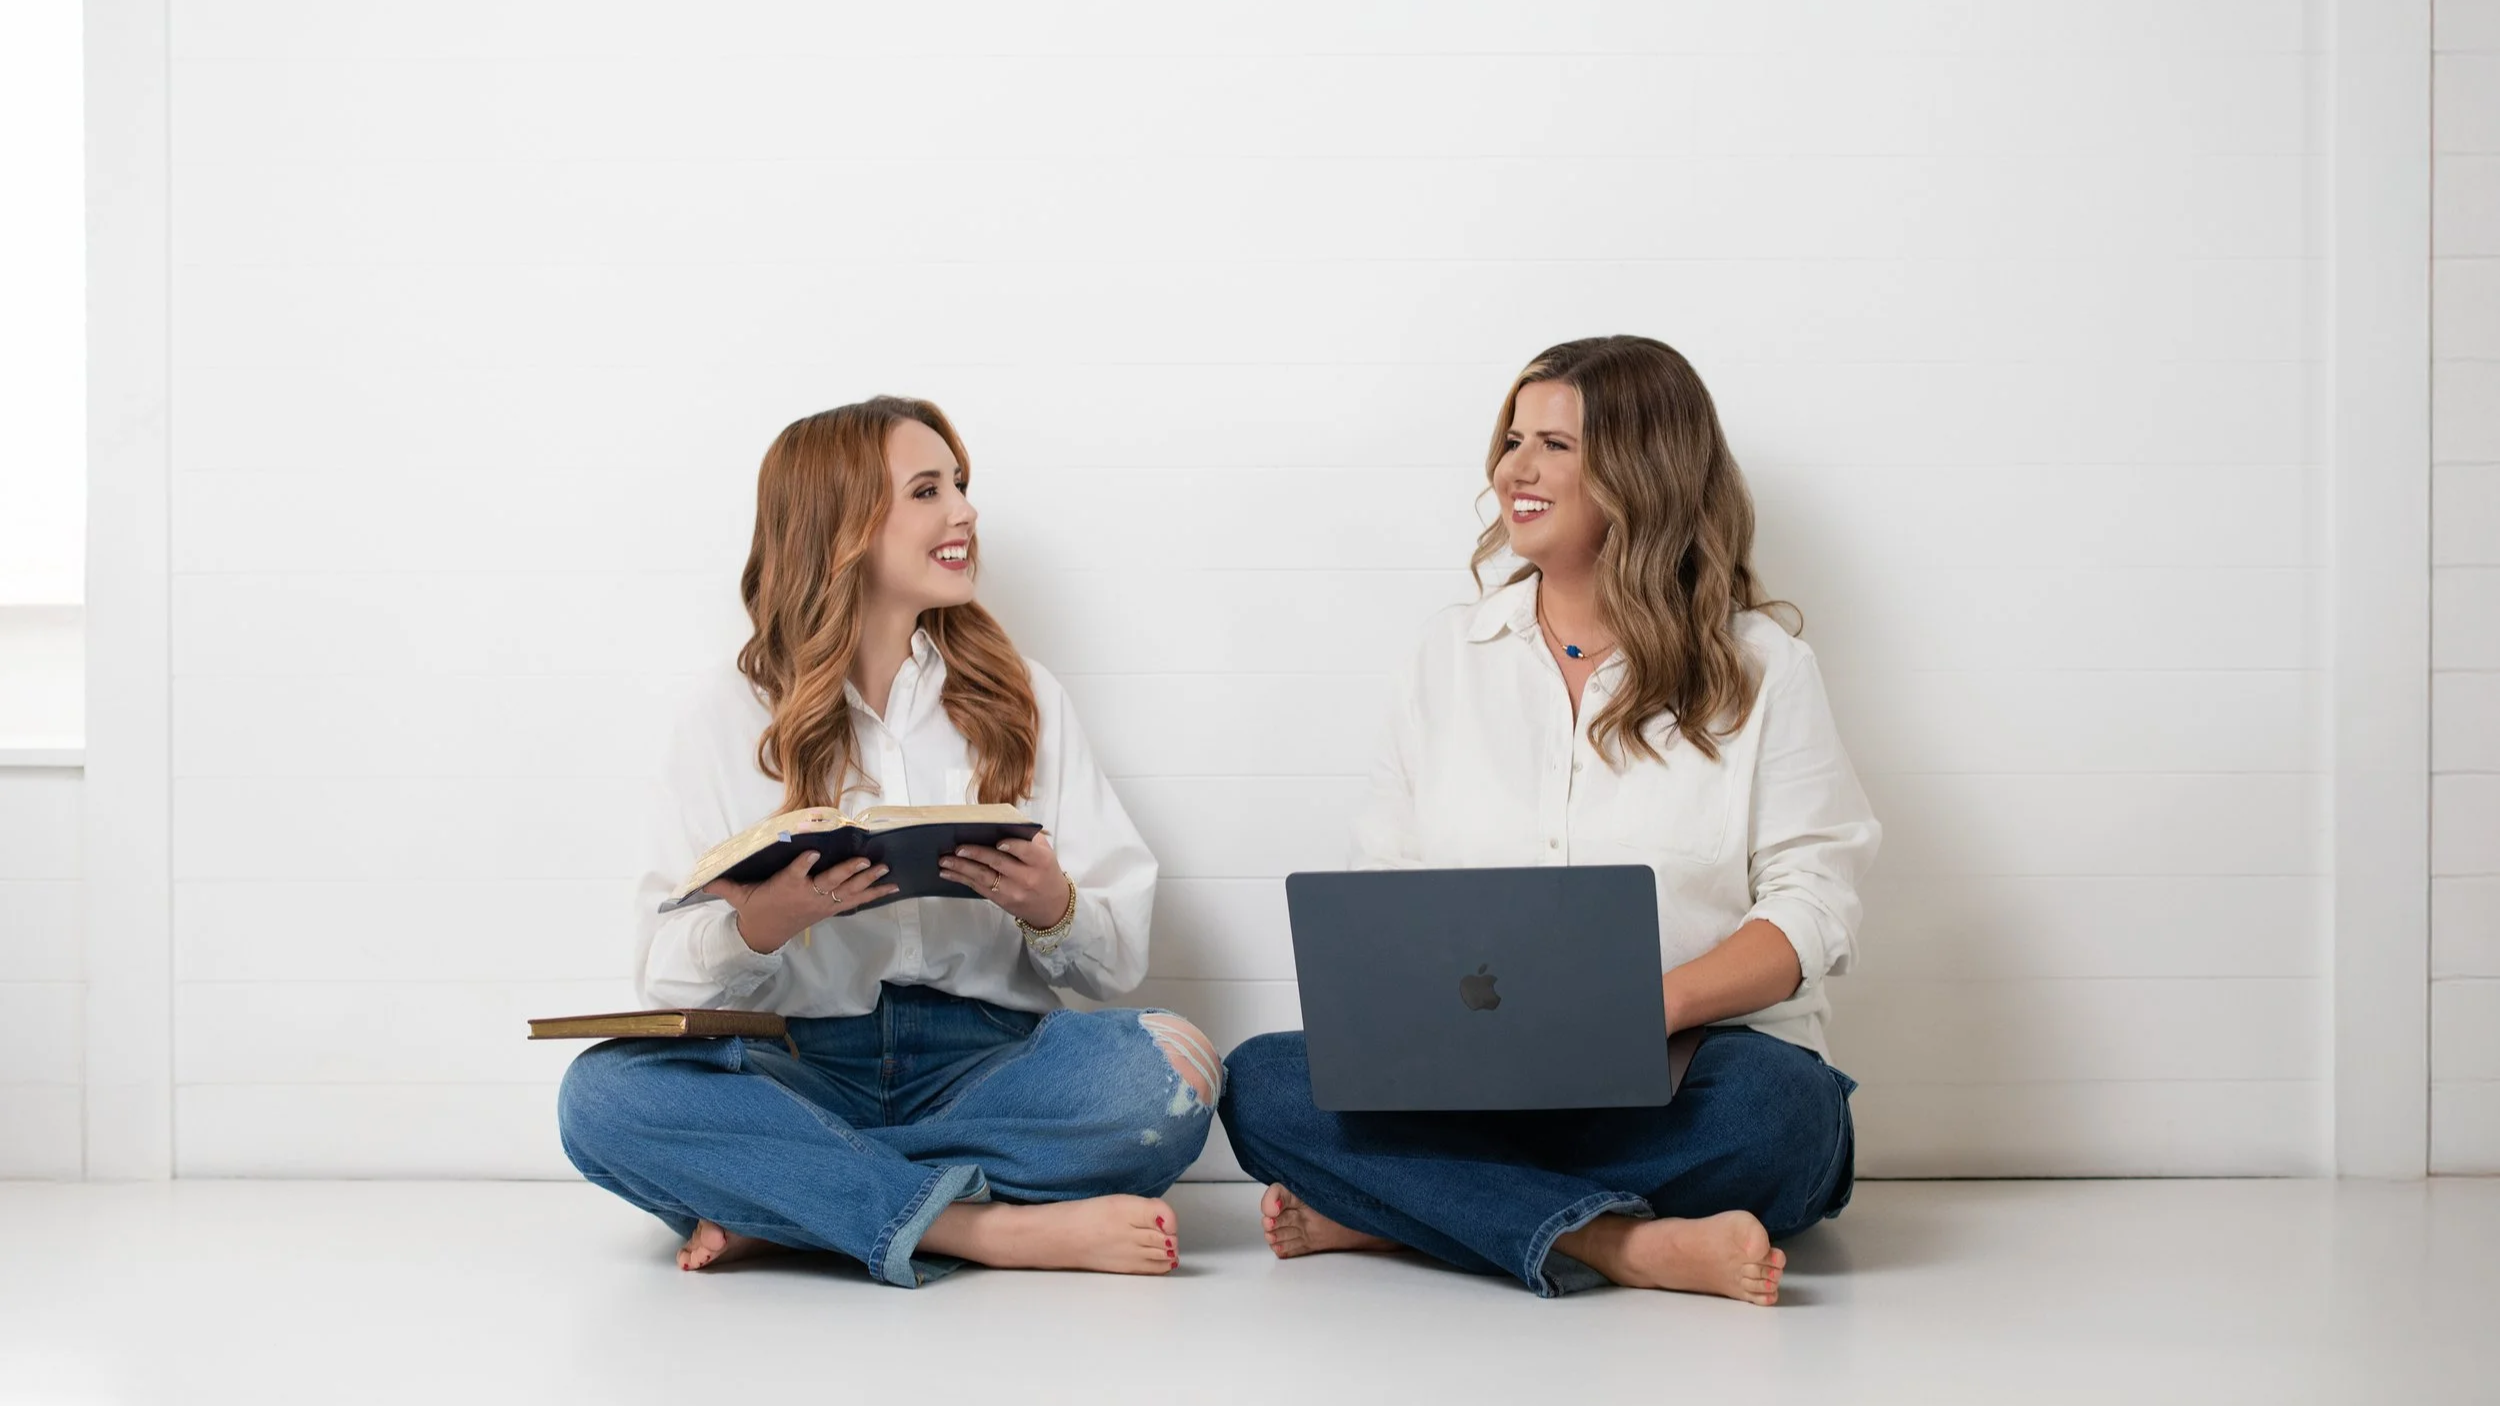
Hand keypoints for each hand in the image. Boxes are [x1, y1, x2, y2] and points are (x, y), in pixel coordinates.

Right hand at [701, 852, 894, 953]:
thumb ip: (723, 884)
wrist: (765, 934)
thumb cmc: (754, 908)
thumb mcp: (738, 896)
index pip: (793, 874)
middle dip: (847, 872)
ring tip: (885, 870)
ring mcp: (821, 903)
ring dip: (867, 880)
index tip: (811, 853)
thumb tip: (700, 878)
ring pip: (847, 891)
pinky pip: (856, 901)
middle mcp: (806, 895)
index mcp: (784, 887)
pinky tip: (893, 886)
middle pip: (829, 883)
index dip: (803, 865)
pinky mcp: (830, 908)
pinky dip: (875, 894)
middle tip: (865, 862)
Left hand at [937, 832, 1071, 929]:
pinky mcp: (1001, 901)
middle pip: (998, 864)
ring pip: (984, 877)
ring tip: (945, 860)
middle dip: (976, 854)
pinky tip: (949, 873)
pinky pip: (978, 888)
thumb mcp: (1045, 852)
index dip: (1012, 846)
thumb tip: (997, 821)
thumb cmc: (1045, 872)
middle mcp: (1027, 877)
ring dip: (962, 868)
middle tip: (958, 848)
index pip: (1026, 852)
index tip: (997, 842)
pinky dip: (962, 879)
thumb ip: (1026, 837)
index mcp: (1040, 861)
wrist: (1052, 906)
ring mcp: (1013, 891)